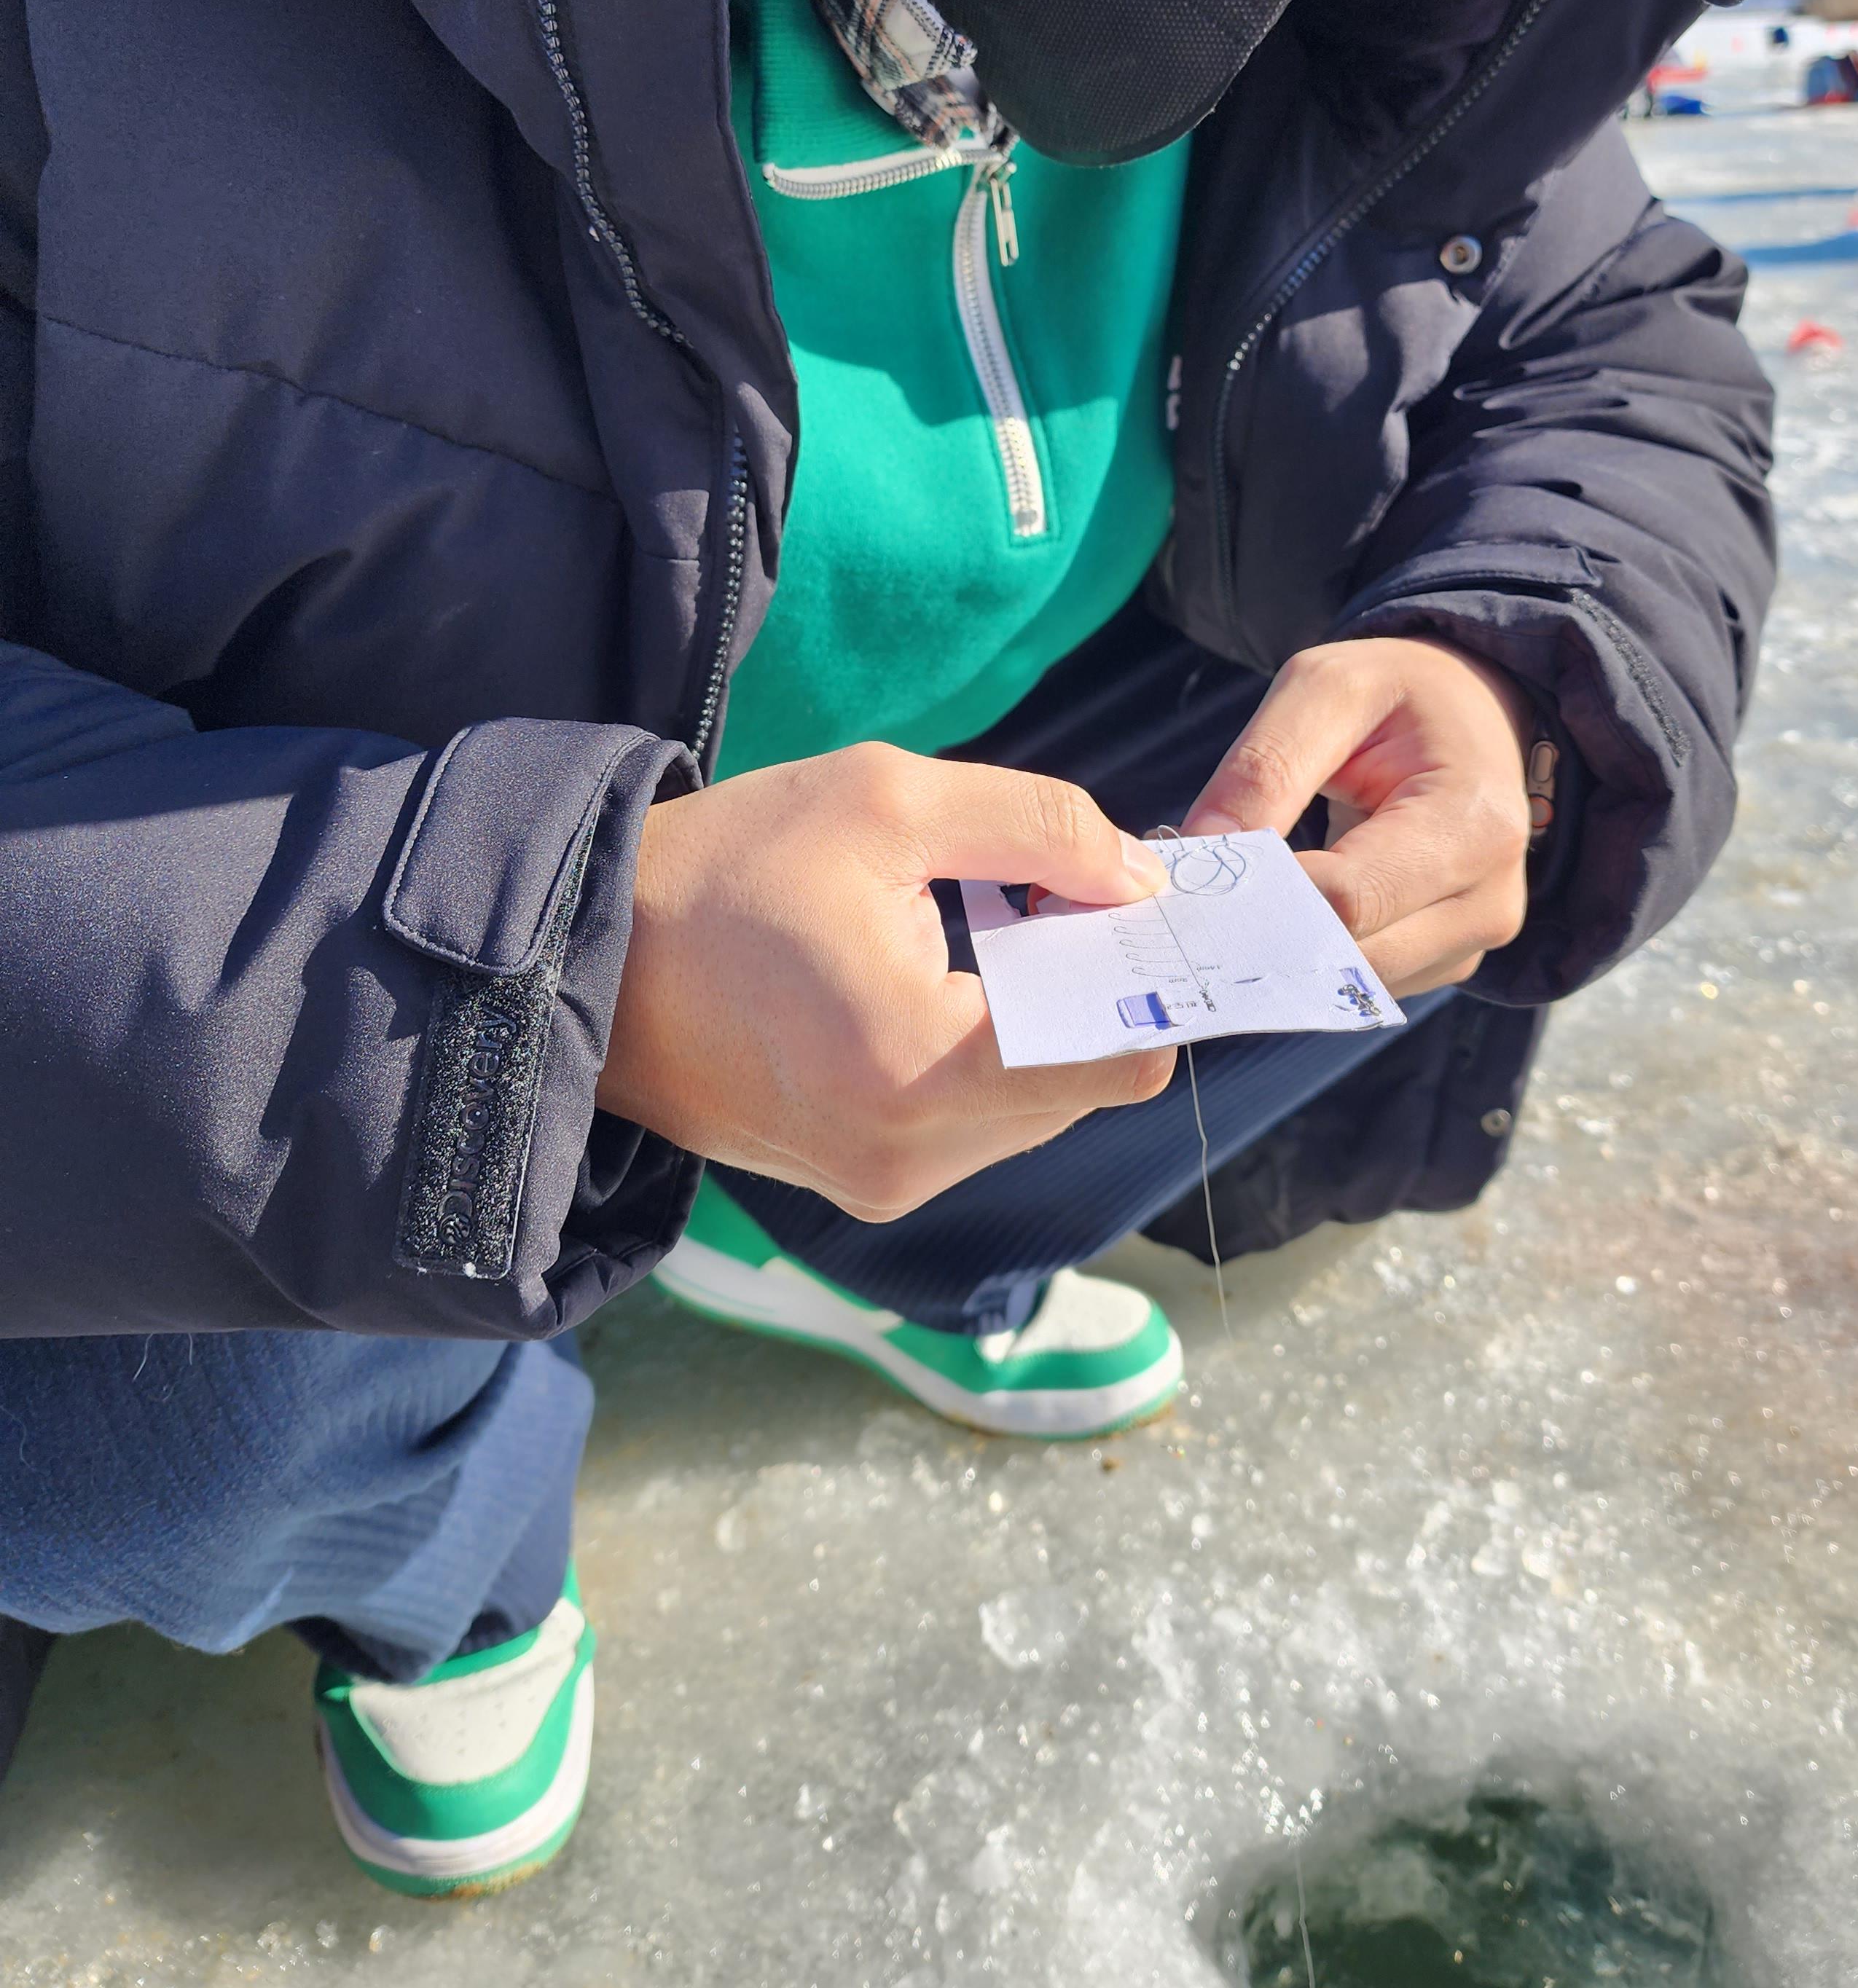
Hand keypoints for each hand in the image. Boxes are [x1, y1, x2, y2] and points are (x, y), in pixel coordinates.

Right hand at [598, 744, 1174, 1216]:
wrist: (584, 958)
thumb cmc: (726, 869)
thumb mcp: (887, 801)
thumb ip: (1041, 829)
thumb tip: (1141, 876)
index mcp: (920, 1067)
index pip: (1119, 1058)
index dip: (1141, 979)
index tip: (1125, 909)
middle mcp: (911, 1155)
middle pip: (1087, 1087)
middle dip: (1085, 999)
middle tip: (1051, 907)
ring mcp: (885, 1185)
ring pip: (1036, 1112)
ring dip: (1033, 1032)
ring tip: (975, 942)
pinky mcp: (863, 1186)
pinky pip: (976, 1130)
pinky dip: (982, 1064)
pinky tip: (930, 989)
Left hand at [1183, 637, 1531, 994]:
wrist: (1476, 715)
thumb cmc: (1403, 696)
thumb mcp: (1329, 690)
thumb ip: (1264, 767)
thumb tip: (1198, 848)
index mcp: (1473, 825)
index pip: (1350, 898)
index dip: (1264, 897)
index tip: (1192, 878)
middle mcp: (1486, 901)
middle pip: (1348, 956)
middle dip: (1263, 932)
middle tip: (1194, 898)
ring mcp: (1470, 941)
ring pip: (1346, 983)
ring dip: (1283, 949)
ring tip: (1247, 890)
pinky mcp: (1445, 960)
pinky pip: (1358, 982)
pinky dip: (1310, 953)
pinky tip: (1288, 907)